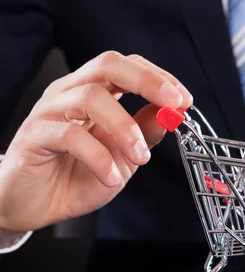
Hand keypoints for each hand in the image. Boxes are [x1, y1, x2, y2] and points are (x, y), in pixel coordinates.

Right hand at [0, 51, 192, 231]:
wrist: (35, 206)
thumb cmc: (76, 176)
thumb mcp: (123, 155)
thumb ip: (145, 132)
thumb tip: (172, 114)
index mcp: (92, 90)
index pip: (127, 66)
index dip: (158, 77)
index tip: (184, 99)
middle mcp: (70, 92)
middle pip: (107, 65)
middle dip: (146, 81)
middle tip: (172, 103)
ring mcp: (49, 111)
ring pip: (91, 97)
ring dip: (125, 127)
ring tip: (141, 157)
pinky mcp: (34, 135)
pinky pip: (70, 136)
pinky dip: (98, 157)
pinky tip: (111, 176)